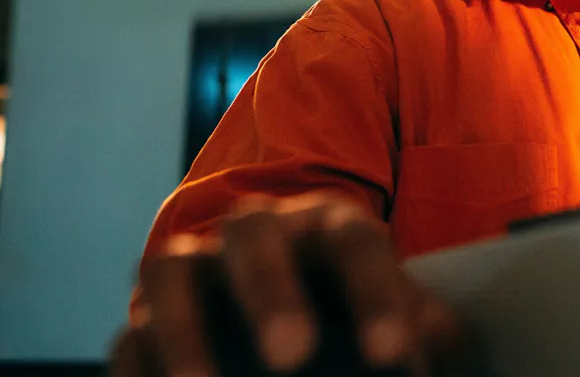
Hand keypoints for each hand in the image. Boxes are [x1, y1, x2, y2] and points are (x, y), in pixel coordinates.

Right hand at [111, 194, 473, 375]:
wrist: (281, 309)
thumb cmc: (349, 311)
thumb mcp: (387, 312)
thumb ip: (417, 323)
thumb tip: (442, 340)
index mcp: (328, 225)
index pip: (354, 242)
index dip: (374, 294)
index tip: (392, 354)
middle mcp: (256, 233)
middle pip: (253, 234)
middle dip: (270, 290)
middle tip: (293, 356)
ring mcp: (193, 270)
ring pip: (169, 271)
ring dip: (185, 331)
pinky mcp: (143, 320)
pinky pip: (129, 335)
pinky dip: (141, 367)